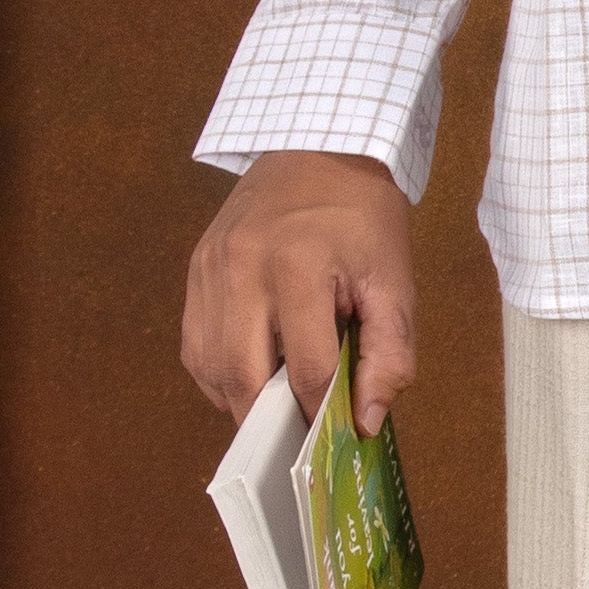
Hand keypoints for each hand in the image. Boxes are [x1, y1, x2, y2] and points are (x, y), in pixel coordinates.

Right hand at [181, 152, 416, 432]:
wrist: (318, 147)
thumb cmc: (361, 215)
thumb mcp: (393, 280)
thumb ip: (389, 353)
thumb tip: (366, 419)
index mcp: (296, 266)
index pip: (304, 368)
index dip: (322, 412)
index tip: (337, 434)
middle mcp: (241, 268)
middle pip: (244, 377)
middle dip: (272, 423)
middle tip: (299, 441)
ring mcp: (209, 269)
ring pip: (211, 368)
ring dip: (241, 402)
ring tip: (277, 409)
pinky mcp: (195, 269)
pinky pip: (195, 345)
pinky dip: (219, 374)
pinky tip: (251, 374)